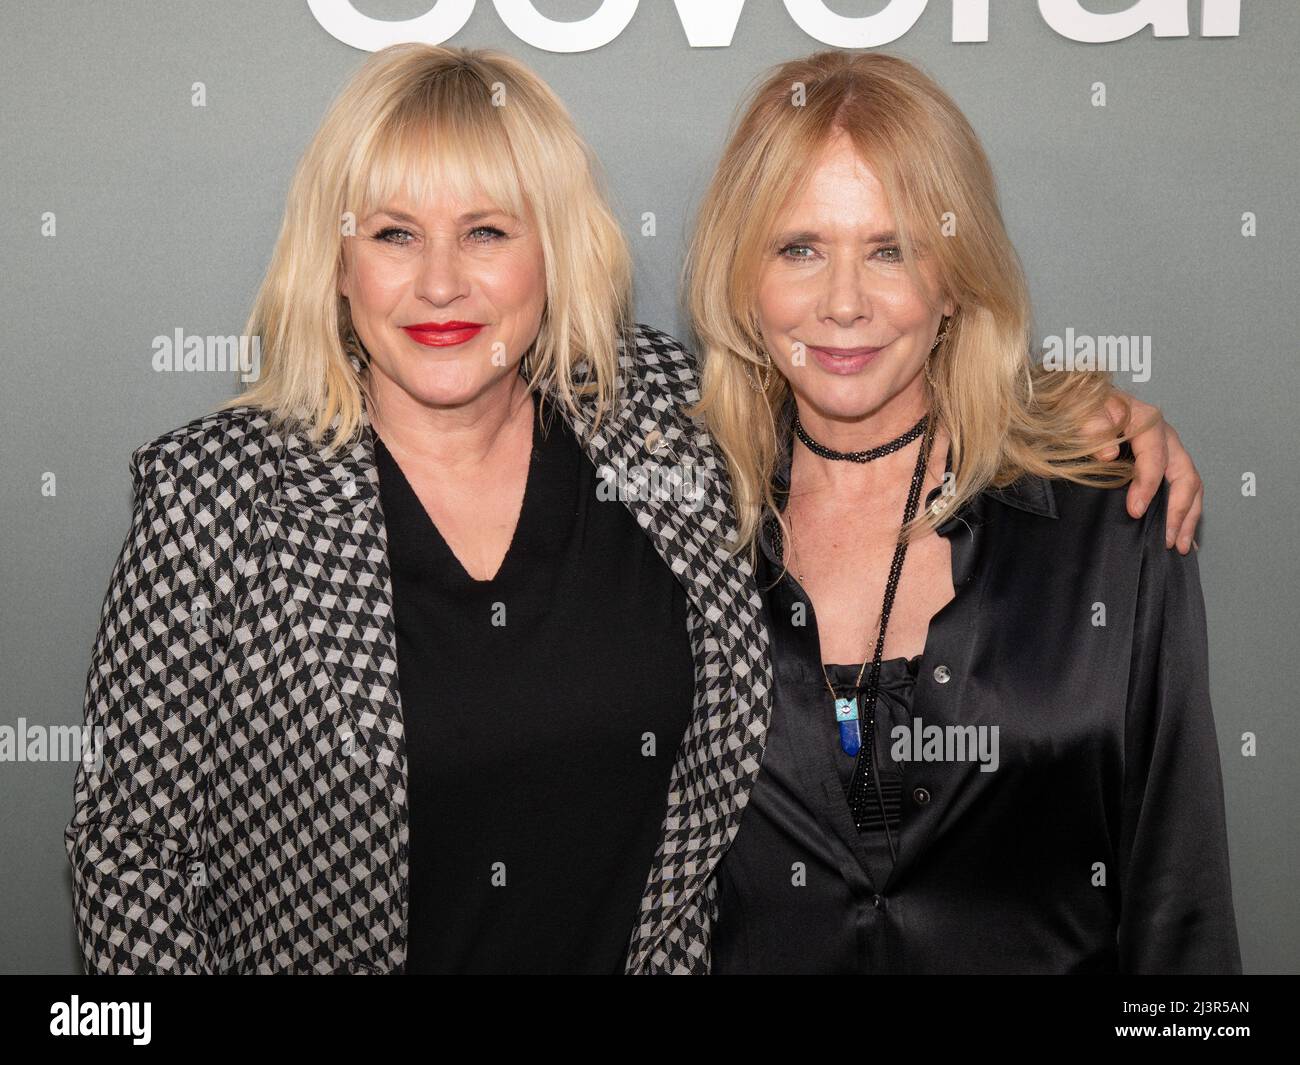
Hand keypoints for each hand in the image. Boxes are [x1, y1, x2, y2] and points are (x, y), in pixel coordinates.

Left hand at [1086, 393, 1202, 553]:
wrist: (1078, 401)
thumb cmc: (1080, 405)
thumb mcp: (1080, 410)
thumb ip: (1092, 427)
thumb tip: (1108, 453)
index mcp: (1145, 420)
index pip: (1155, 457)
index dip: (1148, 485)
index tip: (1135, 510)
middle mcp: (1163, 434)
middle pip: (1184, 474)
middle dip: (1179, 510)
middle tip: (1168, 539)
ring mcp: (1166, 448)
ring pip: (1190, 484)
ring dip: (1188, 516)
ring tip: (1179, 545)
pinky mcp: (1163, 461)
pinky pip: (1182, 488)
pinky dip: (1185, 512)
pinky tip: (1182, 535)